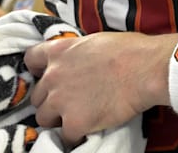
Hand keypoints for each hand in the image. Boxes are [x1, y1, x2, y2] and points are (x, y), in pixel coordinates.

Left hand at [25, 31, 177, 144]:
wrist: (146, 69)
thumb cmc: (131, 51)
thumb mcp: (97, 41)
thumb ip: (79, 53)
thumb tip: (82, 62)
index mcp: (60, 51)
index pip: (31, 59)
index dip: (38, 70)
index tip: (46, 75)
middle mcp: (53, 76)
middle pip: (37, 95)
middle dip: (51, 99)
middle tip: (71, 100)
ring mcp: (61, 101)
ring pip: (44, 118)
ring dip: (59, 119)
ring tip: (79, 116)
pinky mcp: (74, 122)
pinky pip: (66, 136)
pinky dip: (76, 134)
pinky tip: (90, 128)